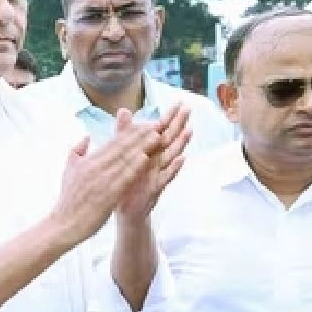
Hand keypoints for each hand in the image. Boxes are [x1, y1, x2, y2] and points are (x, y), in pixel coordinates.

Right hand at [48, 110, 161, 246]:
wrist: (65, 223)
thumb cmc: (69, 199)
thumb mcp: (68, 170)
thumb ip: (77, 151)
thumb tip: (86, 137)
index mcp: (87, 161)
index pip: (113, 142)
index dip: (130, 132)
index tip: (144, 124)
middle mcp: (95, 167)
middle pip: (121, 147)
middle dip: (140, 135)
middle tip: (156, 125)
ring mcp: (102, 180)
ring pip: (125, 160)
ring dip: (142, 148)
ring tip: (157, 137)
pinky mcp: (108, 194)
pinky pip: (124, 178)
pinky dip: (134, 168)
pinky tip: (146, 159)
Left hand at [116, 104, 191, 221]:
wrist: (122, 208)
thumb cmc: (125, 180)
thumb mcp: (122, 154)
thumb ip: (124, 133)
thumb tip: (123, 110)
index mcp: (148, 151)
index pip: (161, 131)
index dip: (170, 117)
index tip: (179, 103)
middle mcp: (156, 161)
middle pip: (170, 140)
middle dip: (179, 125)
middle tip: (189, 110)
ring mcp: (157, 173)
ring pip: (171, 156)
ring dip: (180, 144)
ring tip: (189, 131)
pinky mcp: (155, 187)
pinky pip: (166, 177)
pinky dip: (174, 168)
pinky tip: (182, 159)